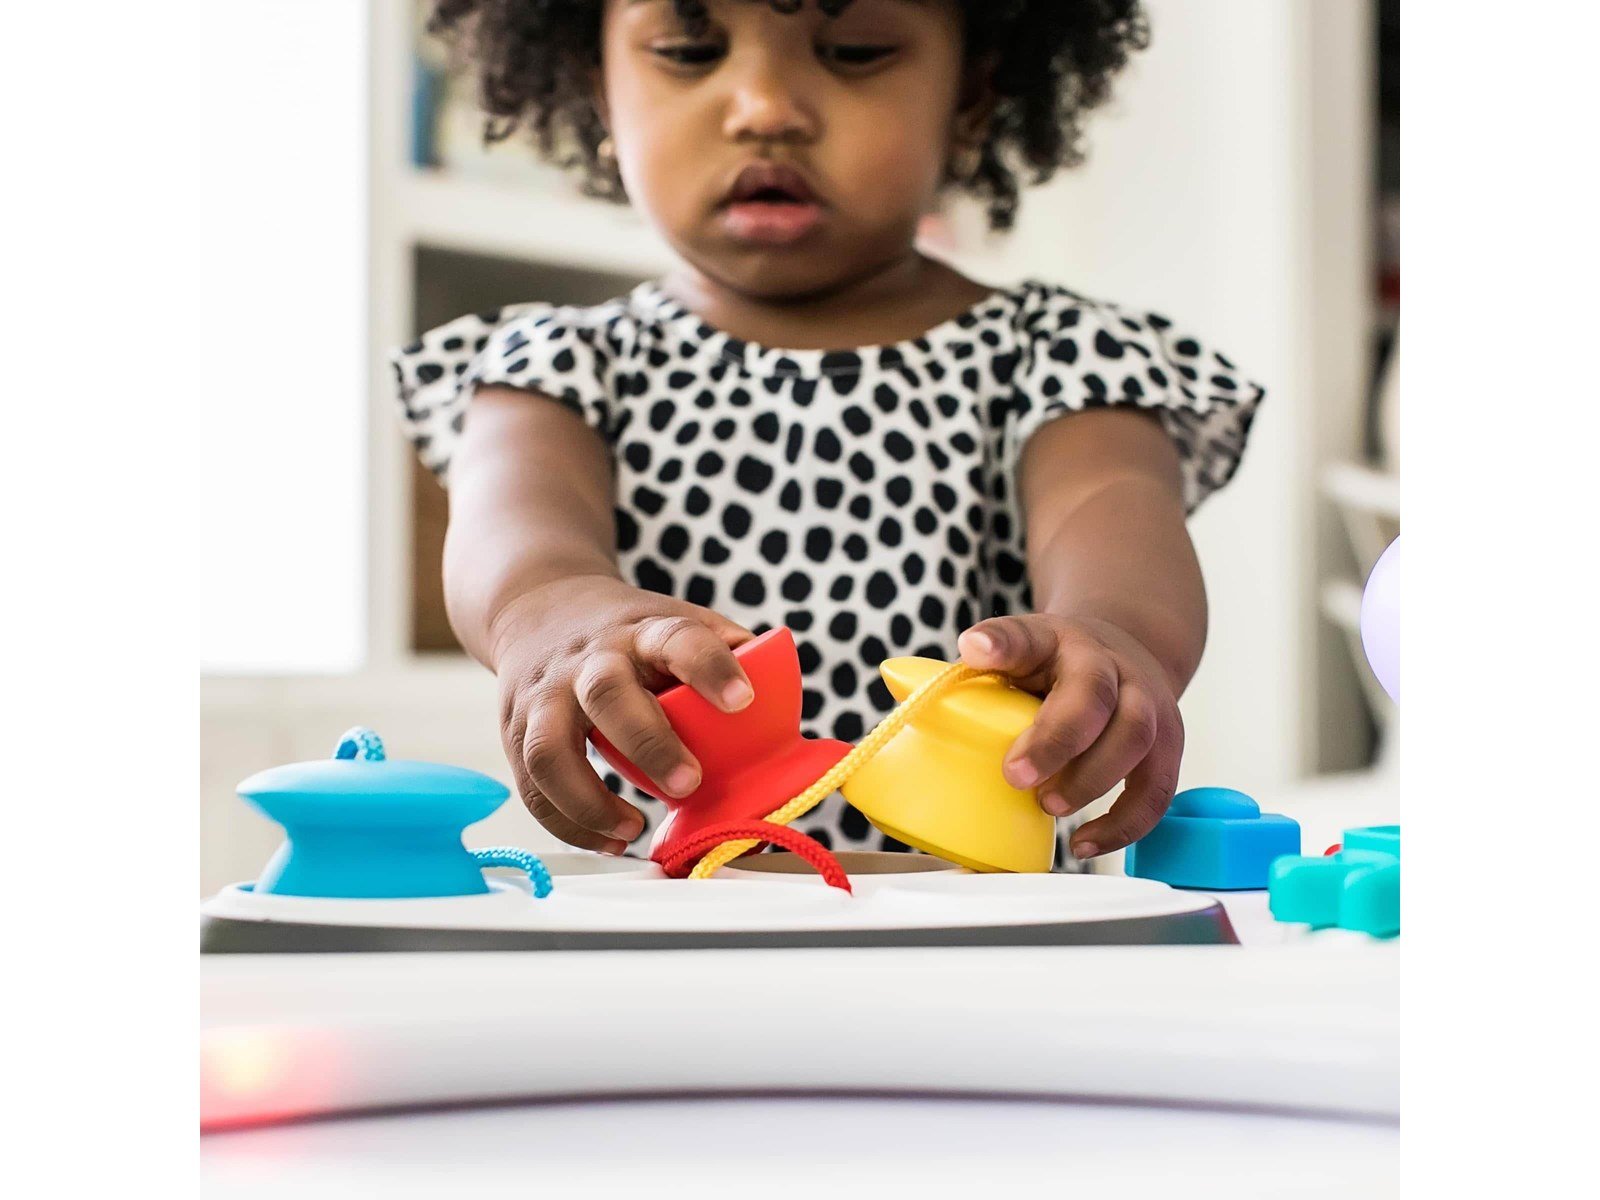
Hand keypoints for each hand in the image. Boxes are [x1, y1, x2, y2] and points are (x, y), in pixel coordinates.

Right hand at [490, 575, 754, 852]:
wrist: (537, 608)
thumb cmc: (627, 631)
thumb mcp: (673, 620)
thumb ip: (724, 654)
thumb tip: (780, 710)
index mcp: (642, 631)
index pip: (678, 639)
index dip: (711, 667)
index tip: (743, 700)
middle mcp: (589, 660)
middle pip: (608, 694)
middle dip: (649, 743)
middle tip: (689, 782)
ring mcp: (546, 695)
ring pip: (551, 750)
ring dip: (592, 801)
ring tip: (635, 827)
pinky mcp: (516, 730)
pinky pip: (533, 786)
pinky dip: (569, 823)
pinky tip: (610, 839)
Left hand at [957, 614, 1183, 860]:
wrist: (1127, 650)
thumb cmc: (1054, 666)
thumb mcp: (1016, 652)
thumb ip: (973, 671)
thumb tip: (898, 682)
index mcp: (1055, 639)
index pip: (1025, 634)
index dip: (1000, 643)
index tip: (974, 651)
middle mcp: (1107, 664)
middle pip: (1092, 696)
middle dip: (1055, 739)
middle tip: (1016, 775)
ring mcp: (1146, 701)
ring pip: (1136, 736)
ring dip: (1092, 779)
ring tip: (1050, 806)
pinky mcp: (1168, 745)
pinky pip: (1157, 789)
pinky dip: (1124, 824)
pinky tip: (1085, 844)